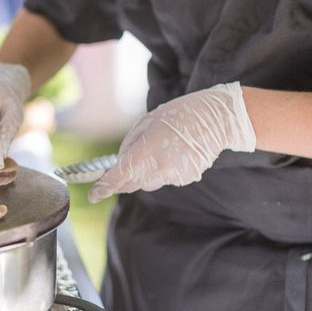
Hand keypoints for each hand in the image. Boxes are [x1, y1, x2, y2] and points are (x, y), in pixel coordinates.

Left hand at [89, 82, 255, 202]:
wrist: (218, 119)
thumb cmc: (179, 114)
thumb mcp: (147, 122)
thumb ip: (130, 145)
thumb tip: (120, 162)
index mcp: (148, 151)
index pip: (120, 176)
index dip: (104, 188)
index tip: (92, 196)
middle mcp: (161, 168)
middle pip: (132, 183)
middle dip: (123, 177)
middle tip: (125, 163)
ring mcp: (176, 176)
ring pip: (148, 182)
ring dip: (144, 172)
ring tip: (159, 148)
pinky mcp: (187, 179)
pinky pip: (165, 178)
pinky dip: (162, 169)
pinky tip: (173, 153)